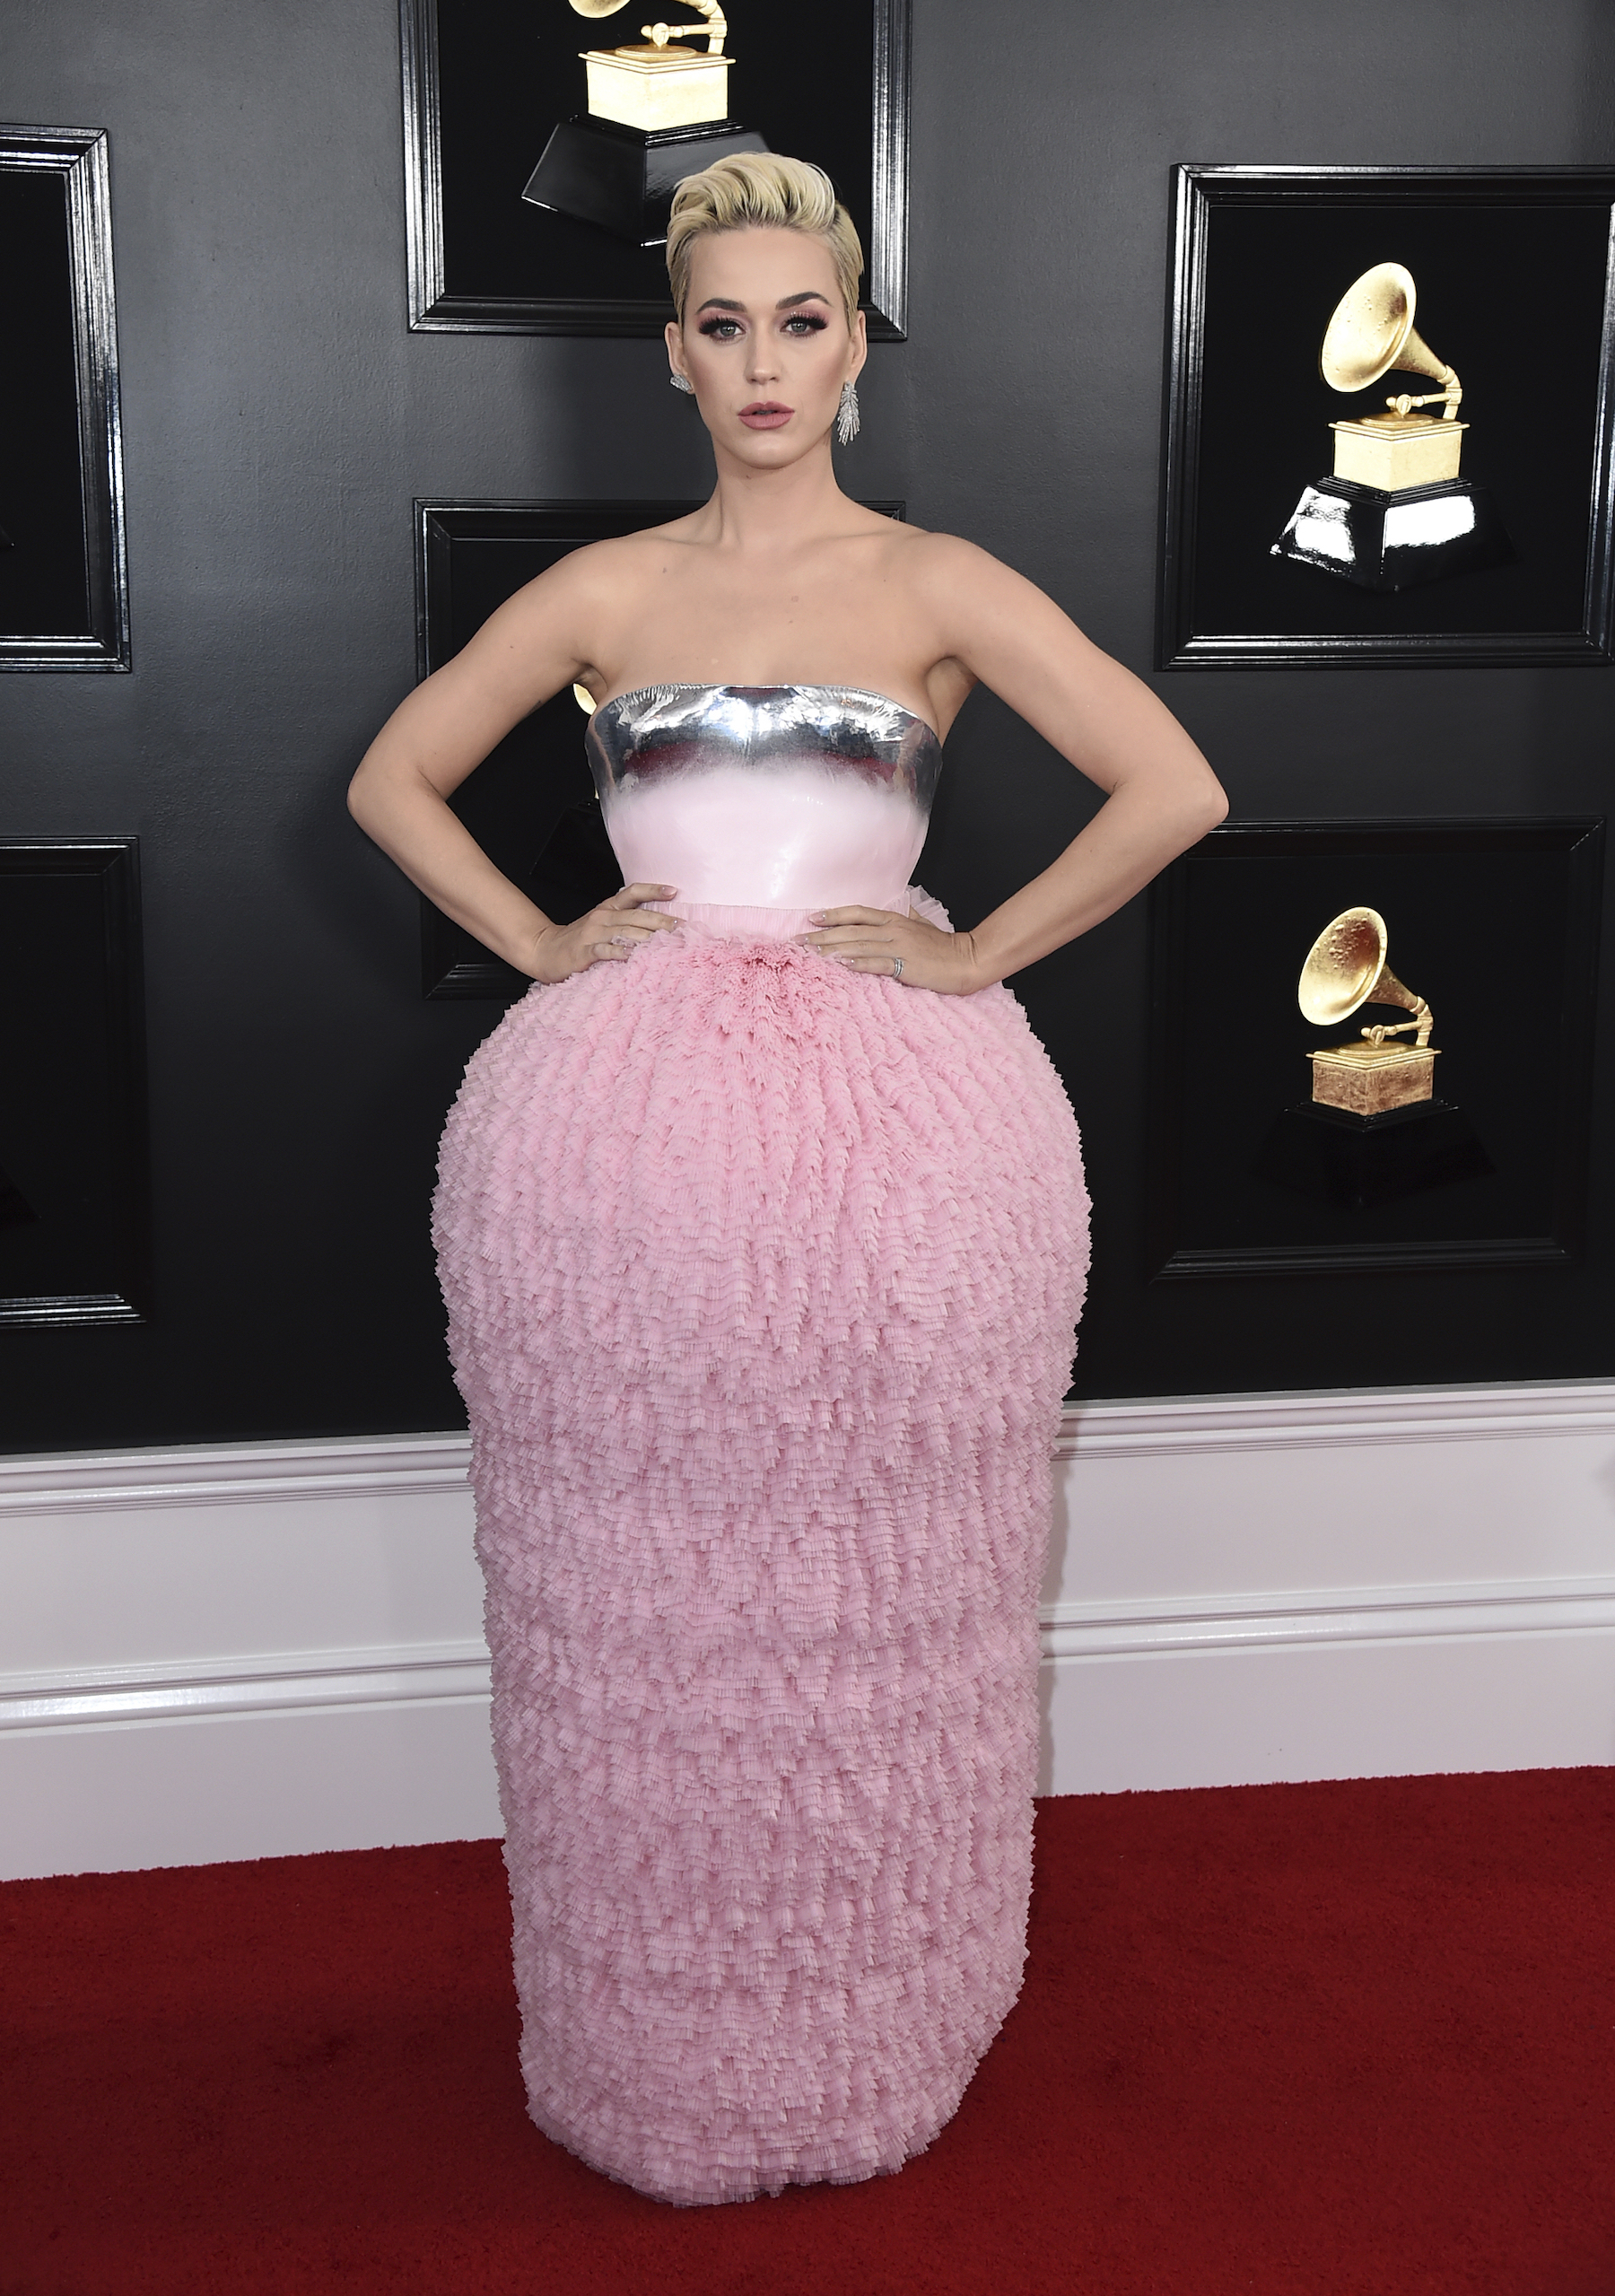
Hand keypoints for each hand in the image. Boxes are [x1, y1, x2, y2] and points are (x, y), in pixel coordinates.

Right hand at [528, 884, 682, 982]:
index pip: (633, 892)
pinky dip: (620, 952)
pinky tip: (634, 956)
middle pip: (637, 915)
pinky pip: (605, 950)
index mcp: (608, 908)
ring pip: (625, 932)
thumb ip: (626, 923)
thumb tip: (660, 927)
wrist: (544, 950)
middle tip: (682, 928)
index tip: (674, 891)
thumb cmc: (579, 940)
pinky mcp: (584, 951)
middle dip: (662, 921)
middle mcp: (603, 917)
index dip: (653, 890)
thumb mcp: (602, 925)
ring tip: (668, 944)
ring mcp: (593, 933)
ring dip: (648, 938)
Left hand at [799, 906, 984, 995]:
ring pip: (856, 945)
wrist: (967, 960)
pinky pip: (874, 963)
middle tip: (797, 942)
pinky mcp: (904, 965)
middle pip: (850, 930)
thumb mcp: (923, 926)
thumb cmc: (944, 946)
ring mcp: (898, 946)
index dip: (834, 915)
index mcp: (895, 920)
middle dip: (821, 936)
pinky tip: (838, 965)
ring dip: (830, 950)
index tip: (812, 919)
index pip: (858, 913)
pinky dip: (855, 964)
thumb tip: (899, 910)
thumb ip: (906, 919)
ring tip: (808, 954)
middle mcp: (892, 930)